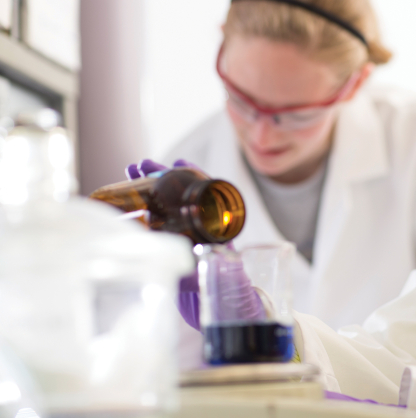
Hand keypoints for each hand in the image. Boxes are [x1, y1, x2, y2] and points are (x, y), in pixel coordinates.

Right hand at [123, 159, 265, 329]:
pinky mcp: (171, 249)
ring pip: (165, 206)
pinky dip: (142, 211)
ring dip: (149, 188)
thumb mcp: (222, 275)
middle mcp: (200, 229)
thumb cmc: (229, 292)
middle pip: (181, 195)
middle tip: (141, 165)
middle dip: (162, 177)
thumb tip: (200, 256)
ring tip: (132, 172)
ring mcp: (184, 237)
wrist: (222, 313)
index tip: (179, 163)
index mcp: (216, 229)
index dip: (193, 176)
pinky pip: (155, 224)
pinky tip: (126, 201)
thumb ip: (213, 266)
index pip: (205, 194)